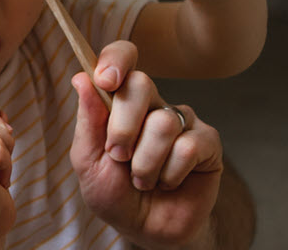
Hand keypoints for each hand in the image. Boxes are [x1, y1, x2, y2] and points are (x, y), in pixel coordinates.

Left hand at [72, 41, 223, 248]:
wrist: (145, 230)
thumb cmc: (114, 195)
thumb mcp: (88, 162)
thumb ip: (87, 122)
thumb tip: (80, 78)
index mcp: (121, 101)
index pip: (123, 57)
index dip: (116, 59)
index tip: (105, 80)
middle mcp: (153, 104)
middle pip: (141, 83)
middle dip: (122, 126)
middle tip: (117, 156)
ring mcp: (182, 121)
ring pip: (163, 122)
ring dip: (145, 162)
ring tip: (142, 180)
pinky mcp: (207, 142)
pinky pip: (188, 146)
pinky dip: (170, 173)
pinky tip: (168, 183)